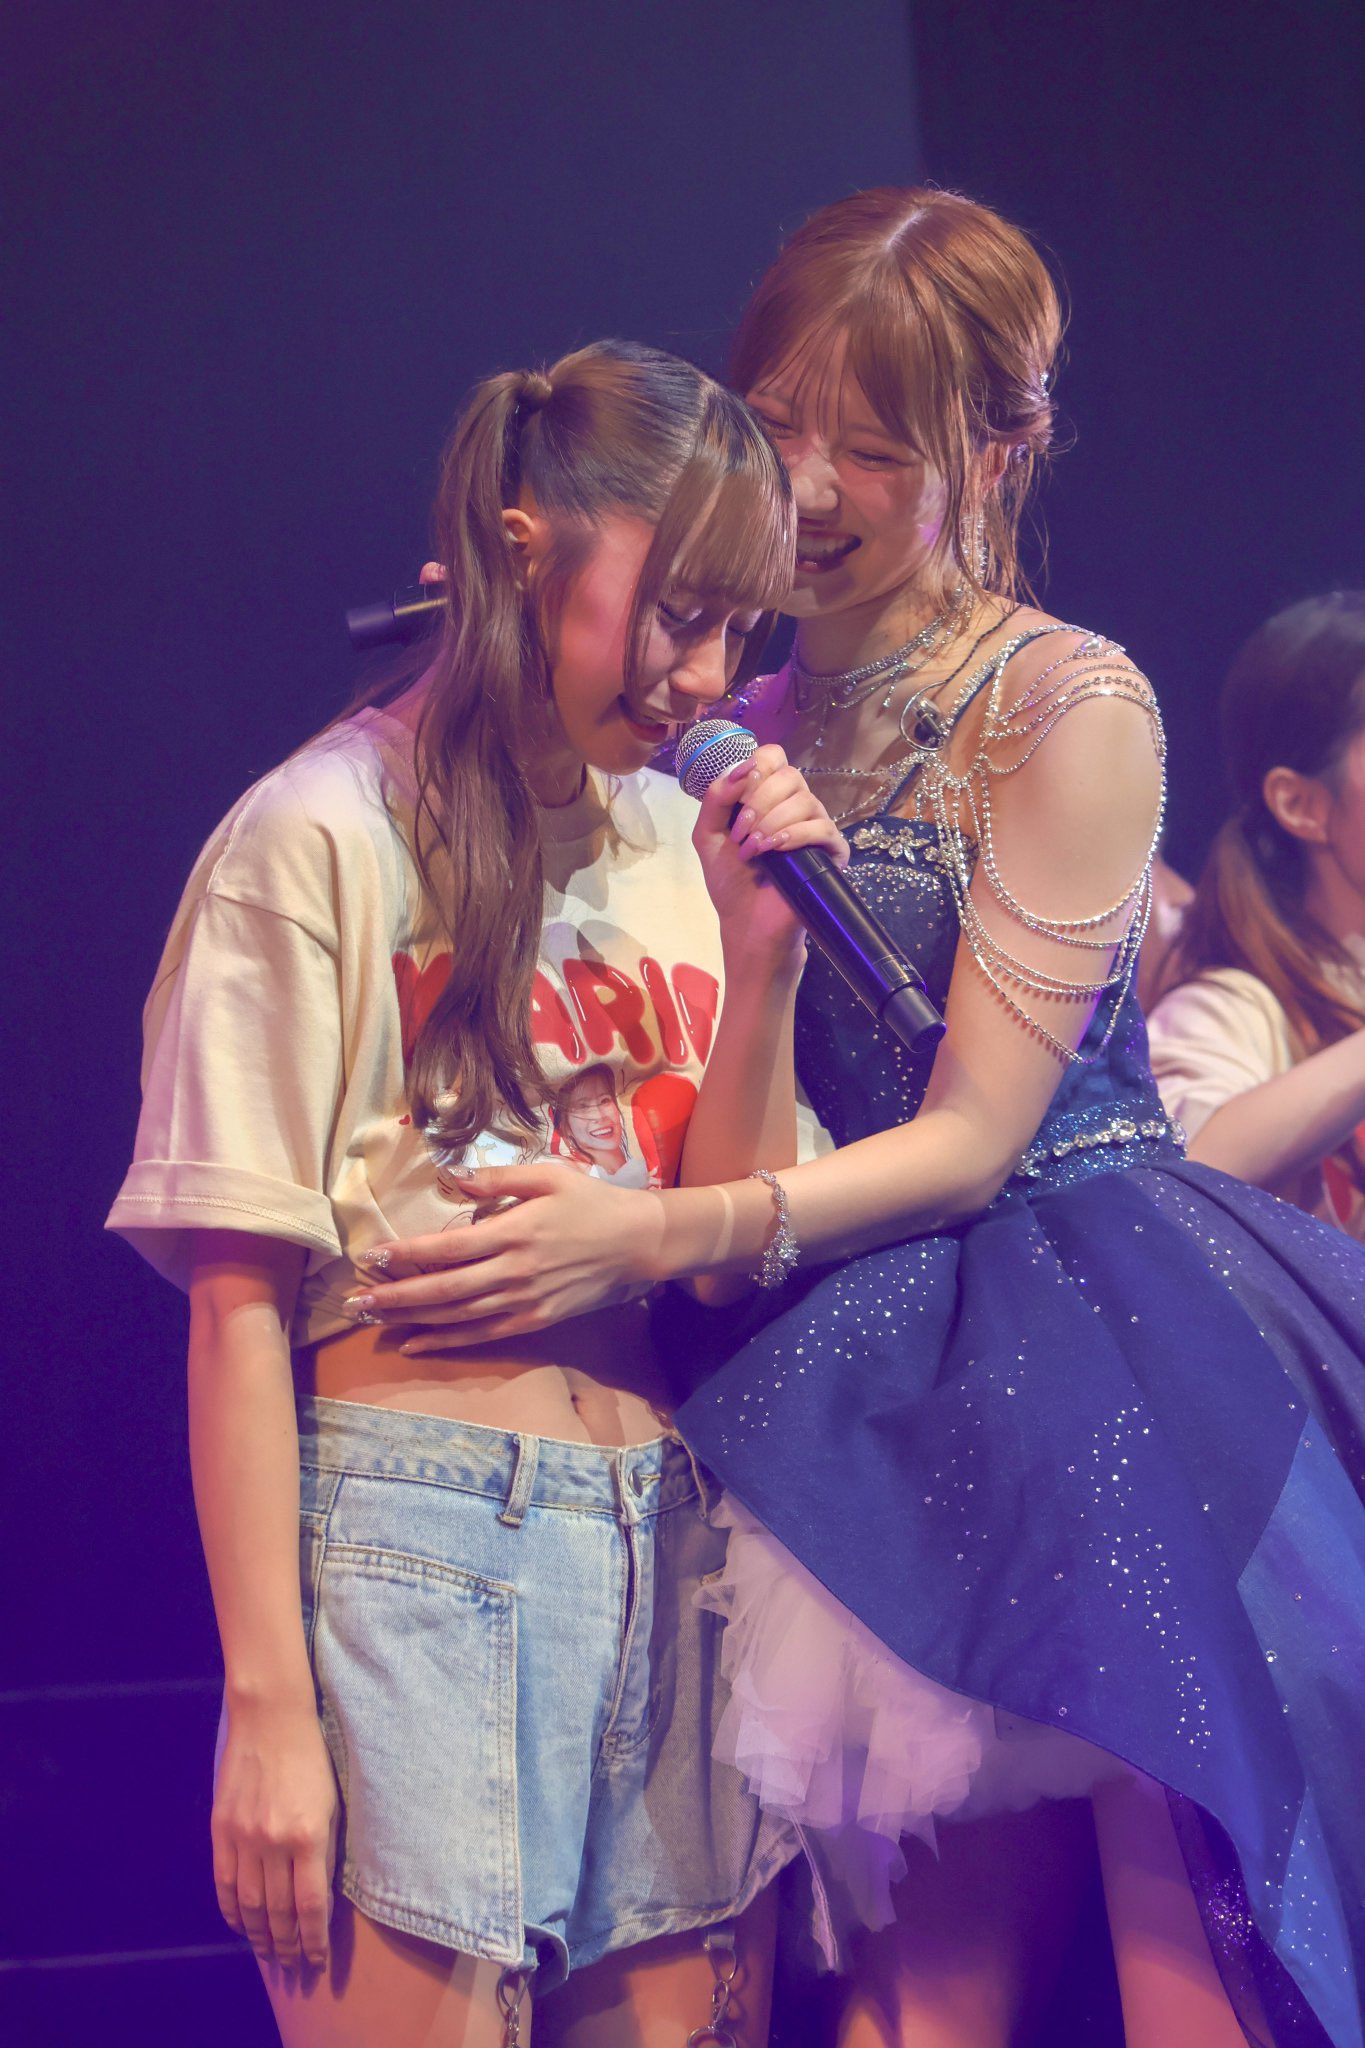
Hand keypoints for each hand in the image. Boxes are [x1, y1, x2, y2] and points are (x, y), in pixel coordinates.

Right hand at [212, 1700, 338, 1968]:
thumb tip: (320, 1899)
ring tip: (269, 1953)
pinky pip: (223, 1882)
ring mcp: (244, 1836)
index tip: (318, 1961)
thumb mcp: (333, 1803)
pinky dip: (231, 1911)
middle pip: (278, 1912)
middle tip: (292, 1965)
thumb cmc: (312, 1758)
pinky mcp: (221, 1829)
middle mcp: (274, 1841)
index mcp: (309, 1835)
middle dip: (286, 1945)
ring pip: (248, 1904)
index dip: (313, 1940)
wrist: (271, 1718)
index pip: (311, 1906)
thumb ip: (326, 1852)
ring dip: (259, 1935)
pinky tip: (241, 1925)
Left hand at [343, 1163, 668, 1350]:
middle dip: (395, 1296)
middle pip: (443, 1290)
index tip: (370, 1256)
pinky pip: (482, 1336)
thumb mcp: (547, 1175)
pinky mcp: (534, 1321)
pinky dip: (446, 1342)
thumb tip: (450, 1175)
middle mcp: (514, 1272)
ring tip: (373, 1320)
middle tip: (354, 1301)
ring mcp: (524, 1301)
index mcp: (514, 1232)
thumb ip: (496, 1178)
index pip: (447, 1248)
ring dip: (412, 1320)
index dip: (406, 1255)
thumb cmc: (591, 1202)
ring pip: (457, 1317)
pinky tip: (415, 1344)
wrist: (639, 1243)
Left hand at [692, 743, 847, 959]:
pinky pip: (822, 828)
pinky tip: (775, 851)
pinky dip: (794, 835)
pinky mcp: (832, 852)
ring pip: (804, 800)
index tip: (741, 791)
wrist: (747, 922)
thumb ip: (716, 798)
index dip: (758, 766)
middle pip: (790, 775)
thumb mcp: (708, 834)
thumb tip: (742, 768)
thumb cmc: (730, 880)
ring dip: (771, 823)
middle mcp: (795, 805)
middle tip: (741, 832)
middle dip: (759, 801)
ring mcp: (816, 827)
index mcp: (767, 796)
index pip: (774, 756)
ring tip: (753, 850)